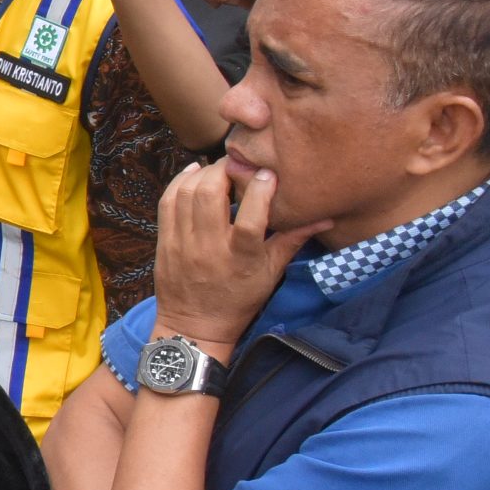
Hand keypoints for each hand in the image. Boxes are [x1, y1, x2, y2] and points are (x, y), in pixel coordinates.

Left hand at [152, 159, 328, 348]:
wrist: (194, 325)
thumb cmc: (238, 300)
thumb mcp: (270, 273)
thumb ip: (293, 240)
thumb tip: (325, 217)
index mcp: (240, 258)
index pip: (251, 219)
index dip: (259, 191)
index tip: (267, 173)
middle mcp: (209, 248)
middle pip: (209, 195)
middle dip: (224, 170)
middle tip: (237, 165)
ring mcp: (182, 244)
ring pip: (186, 194)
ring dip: (202, 173)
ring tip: (218, 169)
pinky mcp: (164, 241)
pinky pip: (167, 202)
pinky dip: (180, 181)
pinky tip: (194, 173)